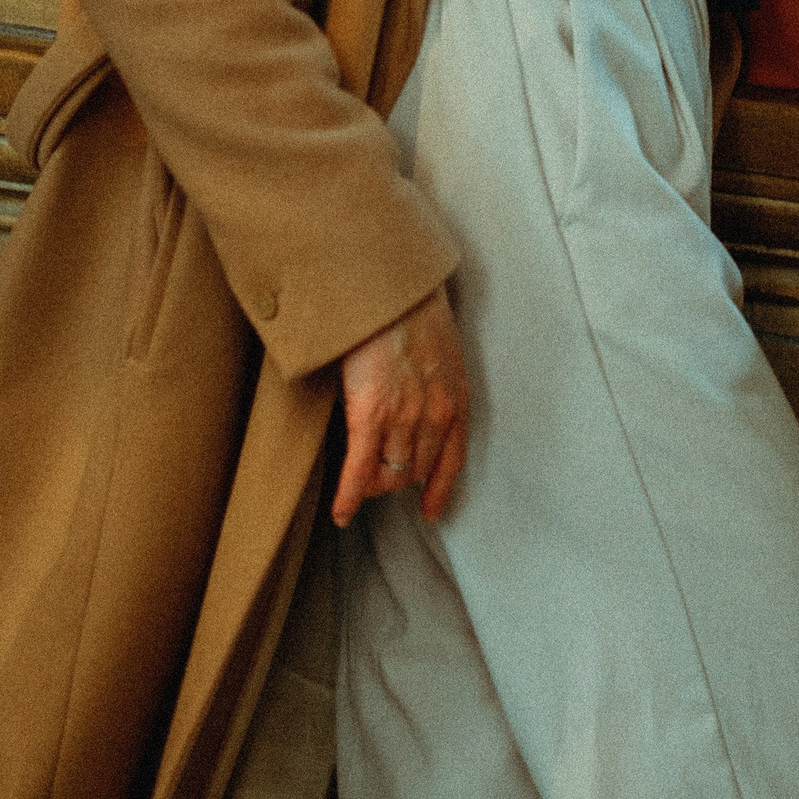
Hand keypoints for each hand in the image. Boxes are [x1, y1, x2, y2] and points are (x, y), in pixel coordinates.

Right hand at [332, 286, 468, 525]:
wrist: (391, 286)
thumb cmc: (412, 306)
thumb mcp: (441, 347)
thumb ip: (436, 379)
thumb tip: (420, 396)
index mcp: (456, 398)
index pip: (452, 461)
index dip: (439, 490)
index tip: (430, 511)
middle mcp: (435, 415)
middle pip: (413, 470)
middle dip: (395, 479)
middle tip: (375, 478)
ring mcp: (404, 417)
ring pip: (388, 474)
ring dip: (372, 484)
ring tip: (357, 484)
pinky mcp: (370, 414)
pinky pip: (360, 470)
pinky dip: (349, 496)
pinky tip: (341, 513)